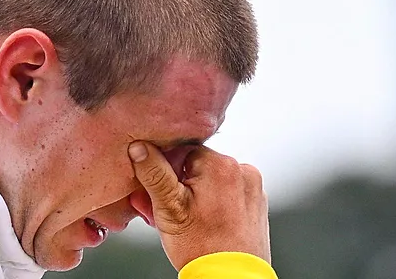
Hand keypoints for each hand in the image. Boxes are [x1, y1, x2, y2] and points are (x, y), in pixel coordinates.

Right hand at [128, 141, 270, 269]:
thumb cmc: (202, 248)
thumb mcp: (168, 207)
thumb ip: (154, 173)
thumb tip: (140, 148)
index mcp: (222, 165)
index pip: (183, 150)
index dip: (166, 170)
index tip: (158, 191)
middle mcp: (243, 171)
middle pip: (198, 165)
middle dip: (178, 184)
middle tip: (165, 209)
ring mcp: (252, 188)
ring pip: (211, 180)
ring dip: (194, 193)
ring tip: (184, 218)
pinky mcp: (255, 204)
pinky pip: (227, 193)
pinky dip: (212, 202)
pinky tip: (202, 221)